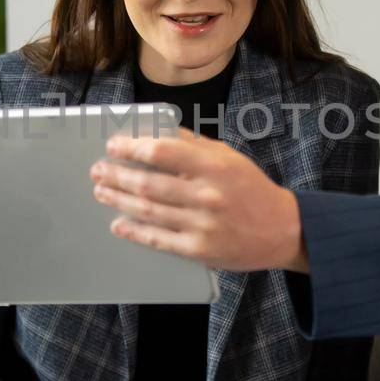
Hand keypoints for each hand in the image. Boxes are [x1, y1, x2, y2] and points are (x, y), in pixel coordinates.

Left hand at [90, 129, 307, 272]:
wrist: (282, 229)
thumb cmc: (251, 188)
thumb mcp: (227, 156)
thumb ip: (192, 143)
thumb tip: (154, 131)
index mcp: (213, 165)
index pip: (162, 151)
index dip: (132, 147)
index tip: (113, 146)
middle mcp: (206, 194)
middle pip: (148, 183)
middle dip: (116, 175)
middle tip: (98, 170)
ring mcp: (202, 224)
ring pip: (148, 210)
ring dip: (118, 200)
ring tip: (101, 191)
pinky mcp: (199, 250)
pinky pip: (158, 239)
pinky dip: (134, 231)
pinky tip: (118, 224)